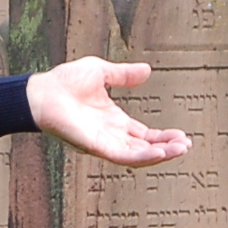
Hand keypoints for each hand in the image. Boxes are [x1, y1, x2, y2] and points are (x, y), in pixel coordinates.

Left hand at [25, 57, 191, 166]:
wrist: (41, 92)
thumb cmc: (63, 82)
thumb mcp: (101, 72)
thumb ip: (124, 75)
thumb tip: (147, 70)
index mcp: (113, 121)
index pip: (144, 135)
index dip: (163, 137)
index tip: (182, 136)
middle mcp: (110, 135)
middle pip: (144, 148)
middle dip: (167, 148)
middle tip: (186, 146)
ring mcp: (103, 142)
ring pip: (137, 155)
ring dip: (160, 154)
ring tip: (180, 150)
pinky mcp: (95, 145)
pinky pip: (122, 155)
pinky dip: (142, 156)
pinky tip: (159, 152)